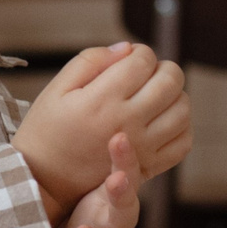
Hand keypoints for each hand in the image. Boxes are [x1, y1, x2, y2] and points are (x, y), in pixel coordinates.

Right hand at [12, 42, 190, 220]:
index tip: (130, 58)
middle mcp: (126, 122)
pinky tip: (163, 119)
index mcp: (101, 101)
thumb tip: (128, 49)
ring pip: (182, 109)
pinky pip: (183, 142)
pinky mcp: (149, 166)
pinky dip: (181, 125)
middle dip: (165, 68)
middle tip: (149, 72)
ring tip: (156, 95)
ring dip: (175, 95)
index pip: (143, 62)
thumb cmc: (47, 129)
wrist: (44, 178)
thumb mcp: (57, 89)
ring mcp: (142, 147)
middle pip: (170, 82)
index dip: (141, 53)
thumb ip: (90, 61)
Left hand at [33, 132, 140, 227]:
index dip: (126, 160)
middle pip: (125, 214)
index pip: (125, 179)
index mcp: (112, 206)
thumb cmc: (88, 222)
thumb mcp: (93, 192)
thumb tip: (89, 102)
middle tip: (115, 179)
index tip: (119, 136)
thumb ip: (97, 163)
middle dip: (121, 195)